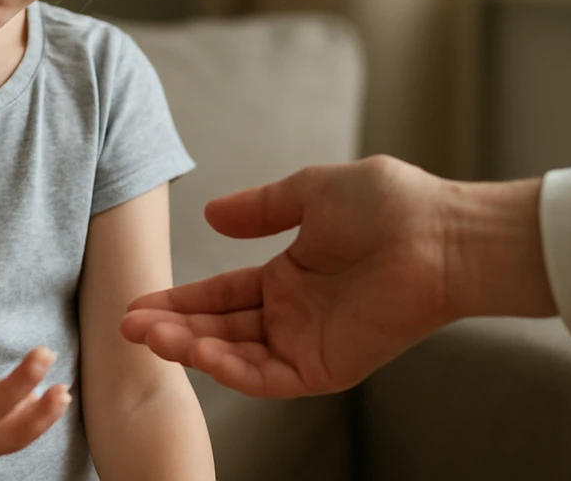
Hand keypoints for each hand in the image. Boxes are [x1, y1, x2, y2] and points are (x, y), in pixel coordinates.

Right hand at [121, 156, 462, 397]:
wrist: (442, 232)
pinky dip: (232, 370)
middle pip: (219, 329)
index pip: (220, 295)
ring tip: (150, 335)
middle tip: (128, 324)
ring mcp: (308, 342)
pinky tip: (201, 352)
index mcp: (288, 278)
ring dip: (192, 347)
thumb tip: (211, 213)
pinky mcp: (327, 366)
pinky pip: (270, 376)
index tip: (137, 299)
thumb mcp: (309, 193)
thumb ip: (260, 208)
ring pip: (236, 356)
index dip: (180, 299)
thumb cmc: (390, 205)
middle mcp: (293, 315)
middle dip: (172, 328)